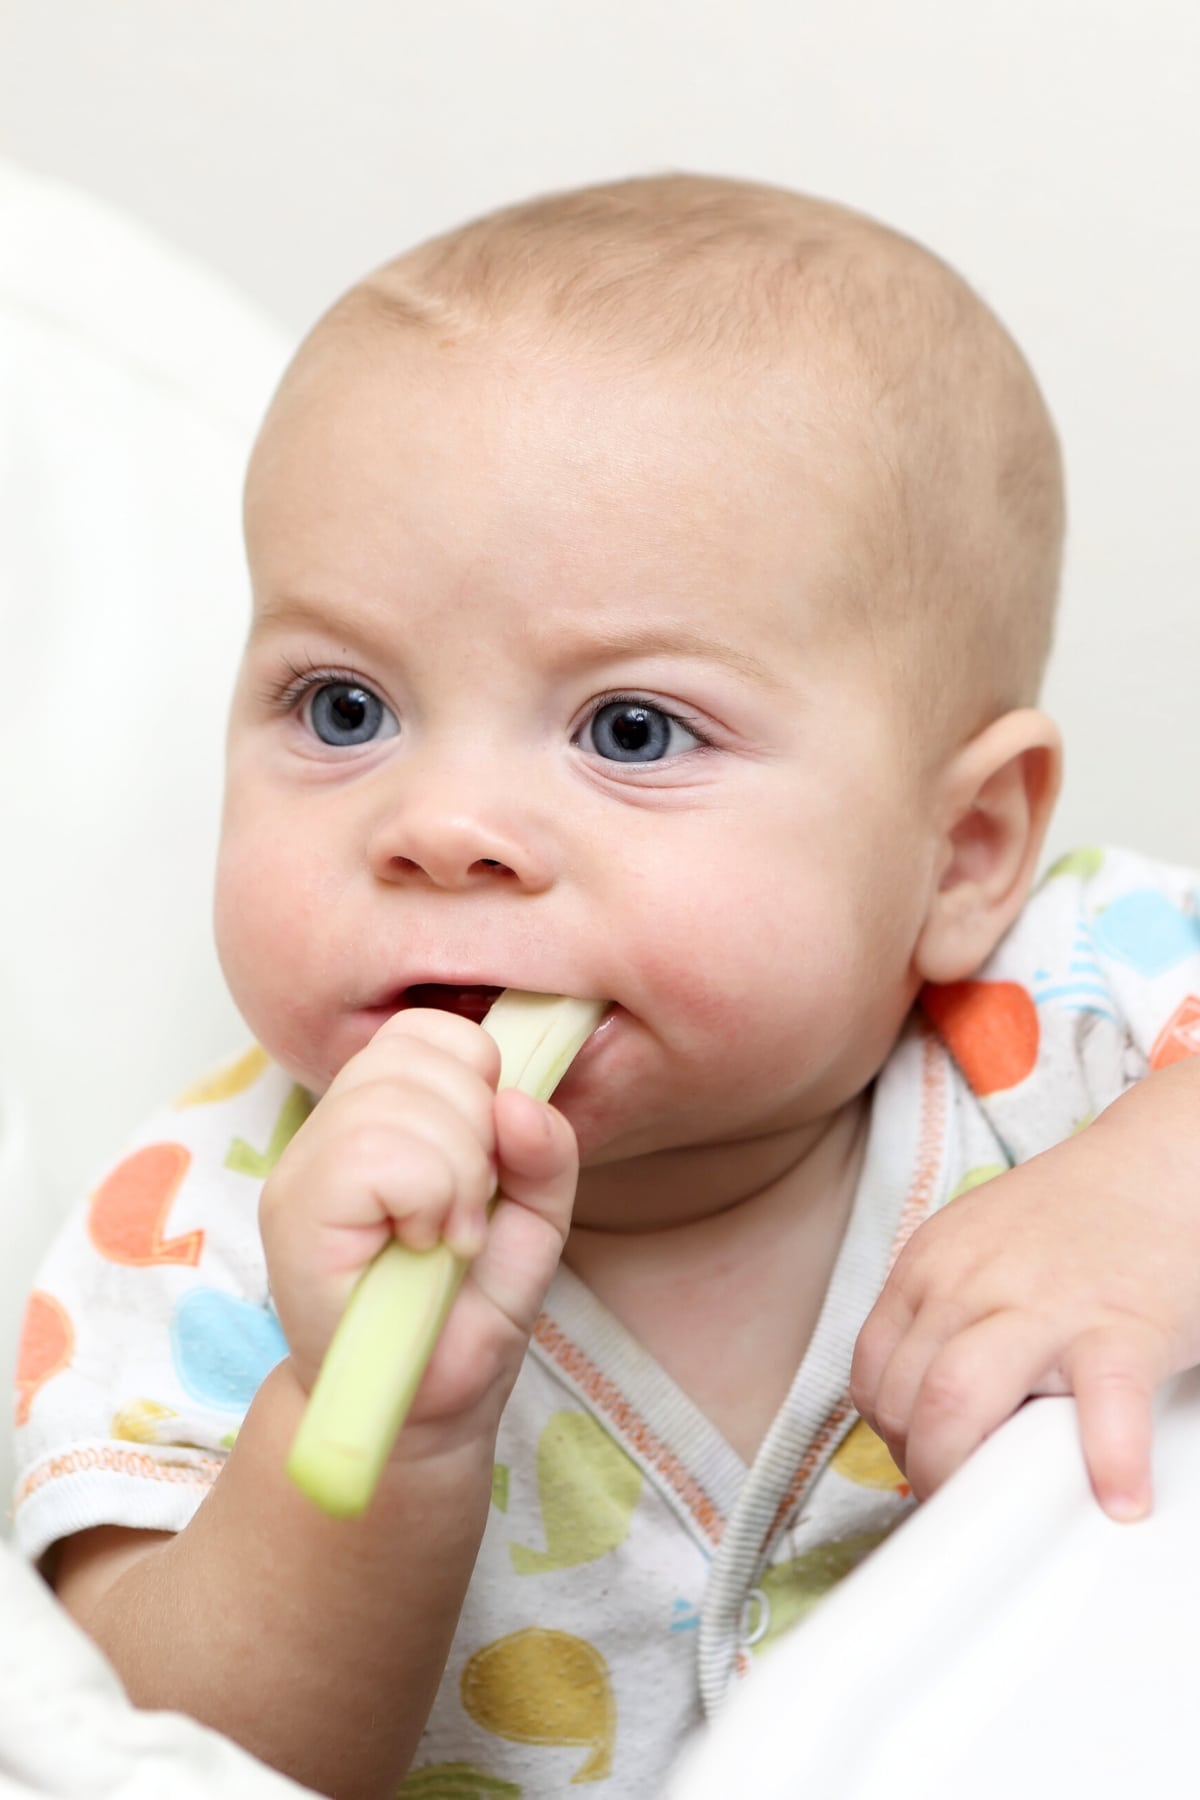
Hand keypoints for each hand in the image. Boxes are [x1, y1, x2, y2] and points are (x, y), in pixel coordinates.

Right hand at [260, 1008, 578, 1434]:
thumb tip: (519, 1101)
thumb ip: (547, 1151)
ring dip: (456, 1174)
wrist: (426, 1412)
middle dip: (476, 1131)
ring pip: (398, 1102)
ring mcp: (302, 1171)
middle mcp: (329, 1129)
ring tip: (449, 1235)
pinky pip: (376, 1155)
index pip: (424, 1031)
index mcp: (378, 1114)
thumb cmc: (468, 1313)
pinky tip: (426, 1248)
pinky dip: (429, 1198)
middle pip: (417, 1054)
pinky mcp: (292, 1218)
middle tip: (470, 1208)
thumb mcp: (535, 1219)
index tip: (490, 1153)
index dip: (476, 1076)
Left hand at [850, 1061, 1199, 1519]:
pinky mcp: (1122, 1326)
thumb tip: (922, 1406)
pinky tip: (1118, 1496)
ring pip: (957, 1399)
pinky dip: (1108, 1460)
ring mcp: (1045, 1304)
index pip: (873, 1372)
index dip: (893, 1433)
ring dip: (964, 1471)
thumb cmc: (1076, 1222)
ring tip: (1000, 1505)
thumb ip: (945, 1311)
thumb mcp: (978, 1249)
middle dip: (923, 1465)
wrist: (1162, 1164)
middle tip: (963, 1493)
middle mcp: (972, 1281)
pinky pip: (1102, 1404)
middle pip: (906, 1397)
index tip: (924, 1457)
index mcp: (931, 1264)